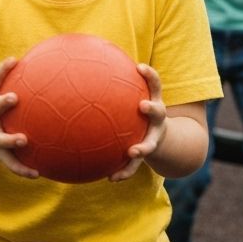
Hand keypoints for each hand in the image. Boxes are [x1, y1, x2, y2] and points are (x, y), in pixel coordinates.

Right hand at [0, 58, 39, 179]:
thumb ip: (4, 77)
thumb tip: (17, 56)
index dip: (1, 72)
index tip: (14, 61)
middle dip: (1, 103)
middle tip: (14, 97)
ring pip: (0, 142)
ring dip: (10, 141)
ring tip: (24, 140)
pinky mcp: (0, 156)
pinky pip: (12, 164)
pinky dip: (23, 170)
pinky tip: (38, 174)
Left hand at [109, 63, 165, 181]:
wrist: (159, 138)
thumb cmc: (134, 112)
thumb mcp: (130, 97)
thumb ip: (112, 85)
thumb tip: (83, 63)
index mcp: (153, 102)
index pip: (154, 84)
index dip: (150, 75)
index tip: (140, 67)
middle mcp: (157, 120)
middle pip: (159, 112)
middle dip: (153, 108)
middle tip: (144, 105)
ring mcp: (153, 138)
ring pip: (151, 144)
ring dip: (143, 148)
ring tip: (134, 151)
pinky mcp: (145, 155)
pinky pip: (134, 165)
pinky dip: (124, 171)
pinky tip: (111, 178)